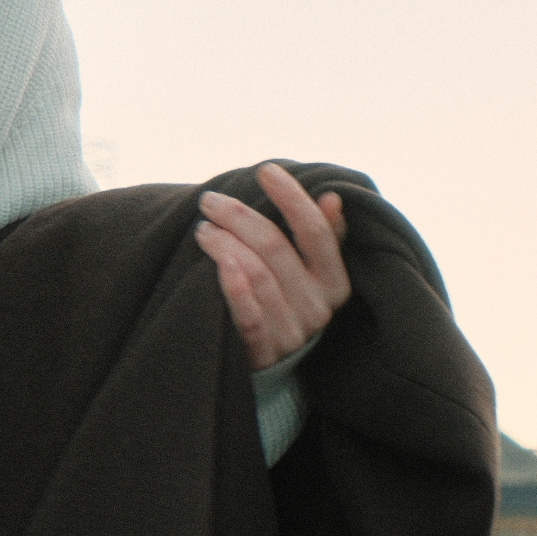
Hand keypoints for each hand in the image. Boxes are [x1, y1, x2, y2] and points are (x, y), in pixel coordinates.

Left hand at [193, 162, 350, 371]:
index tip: (265, 170)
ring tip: (202, 229)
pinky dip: (234, 286)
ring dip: (224, 243)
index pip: (317, 232)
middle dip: (238, 216)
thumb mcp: (308, 270)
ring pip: (257, 274)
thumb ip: (320, 236)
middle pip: (276, 248)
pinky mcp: (264, 352)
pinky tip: (217, 262)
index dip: (292, 198)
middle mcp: (318, 308)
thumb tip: (331, 197)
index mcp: (334, 282)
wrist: (272, 365)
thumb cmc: (285, 298)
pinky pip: (248, 315)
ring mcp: (292, 333)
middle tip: (209, 200)